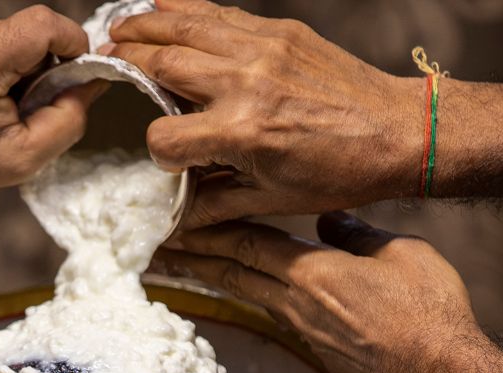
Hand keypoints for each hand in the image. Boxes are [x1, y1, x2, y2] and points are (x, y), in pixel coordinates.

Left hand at [0, 5, 98, 209]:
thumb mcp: (18, 160)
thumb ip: (67, 119)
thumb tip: (93, 83)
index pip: (43, 24)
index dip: (73, 44)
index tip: (78, 74)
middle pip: (26, 33)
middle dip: (39, 70)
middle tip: (23, 113)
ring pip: (6, 36)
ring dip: (14, 69)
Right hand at [109, 0, 418, 224]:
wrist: (399, 132)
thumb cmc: (340, 173)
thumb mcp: (272, 200)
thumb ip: (213, 203)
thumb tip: (174, 220)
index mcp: (242, 132)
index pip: (164, 136)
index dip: (157, 152)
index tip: (167, 158)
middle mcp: (246, 83)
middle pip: (160, 63)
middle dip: (124, 65)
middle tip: (102, 65)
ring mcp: (262, 50)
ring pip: (182, 26)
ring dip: (142, 25)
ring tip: (117, 30)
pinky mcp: (279, 31)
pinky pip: (218, 12)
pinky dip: (184, 9)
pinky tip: (159, 9)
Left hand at [152, 213, 481, 372]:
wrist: (438, 372)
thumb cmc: (428, 308)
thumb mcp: (399, 250)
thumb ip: (358, 232)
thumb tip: (329, 219)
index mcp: (312, 272)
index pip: (247, 243)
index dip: (209, 229)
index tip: (175, 219)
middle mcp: (297, 304)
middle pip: (233, 273)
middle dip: (193, 256)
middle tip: (155, 247)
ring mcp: (305, 330)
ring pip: (248, 295)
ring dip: (212, 278)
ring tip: (181, 268)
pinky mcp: (319, 349)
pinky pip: (273, 313)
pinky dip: (248, 296)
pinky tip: (244, 291)